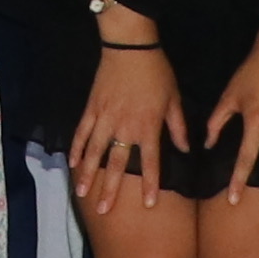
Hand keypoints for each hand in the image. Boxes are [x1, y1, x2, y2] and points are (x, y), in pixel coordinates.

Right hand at [66, 44, 177, 217]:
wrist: (130, 47)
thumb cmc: (157, 72)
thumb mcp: (174, 99)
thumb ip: (178, 126)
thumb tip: (186, 149)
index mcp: (148, 126)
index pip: (150, 162)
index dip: (150, 184)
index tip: (148, 205)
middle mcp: (125, 127)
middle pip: (117, 164)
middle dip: (111, 189)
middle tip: (104, 210)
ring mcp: (105, 118)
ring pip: (94, 152)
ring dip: (88, 174)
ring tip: (82, 193)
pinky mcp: (91, 108)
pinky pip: (81, 132)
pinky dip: (75, 148)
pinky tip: (72, 163)